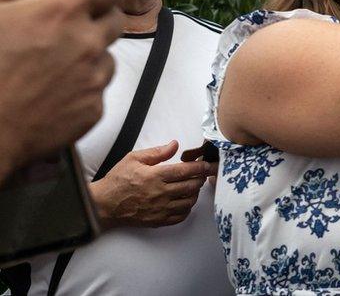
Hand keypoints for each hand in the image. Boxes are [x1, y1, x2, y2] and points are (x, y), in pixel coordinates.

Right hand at [0, 0, 127, 179]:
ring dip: (87, 58)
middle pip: (116, 19)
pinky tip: (49, 94)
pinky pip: (96, 91)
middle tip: (66, 30)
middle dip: (96, 20)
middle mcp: (85, 43)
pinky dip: (79, 90)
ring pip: (106, 57)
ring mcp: (92, 79)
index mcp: (59, 13)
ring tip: (47, 69)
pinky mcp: (93, 110)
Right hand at [90, 141, 218, 228]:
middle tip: (201, 174)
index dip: (201, 166)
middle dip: (200, 178)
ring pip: (189, 201)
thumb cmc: (118, 180)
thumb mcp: (134, 159)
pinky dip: (187, 208)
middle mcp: (160, 193)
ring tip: (192, 186)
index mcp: (156, 176)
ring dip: (195, 193)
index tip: (208, 164)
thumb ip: (157, 152)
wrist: (104, 204)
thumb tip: (174, 145)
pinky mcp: (158, 220)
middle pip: (192, 186)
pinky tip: (183, 201)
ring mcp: (160, 208)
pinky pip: (181, 216)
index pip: (186, 170)